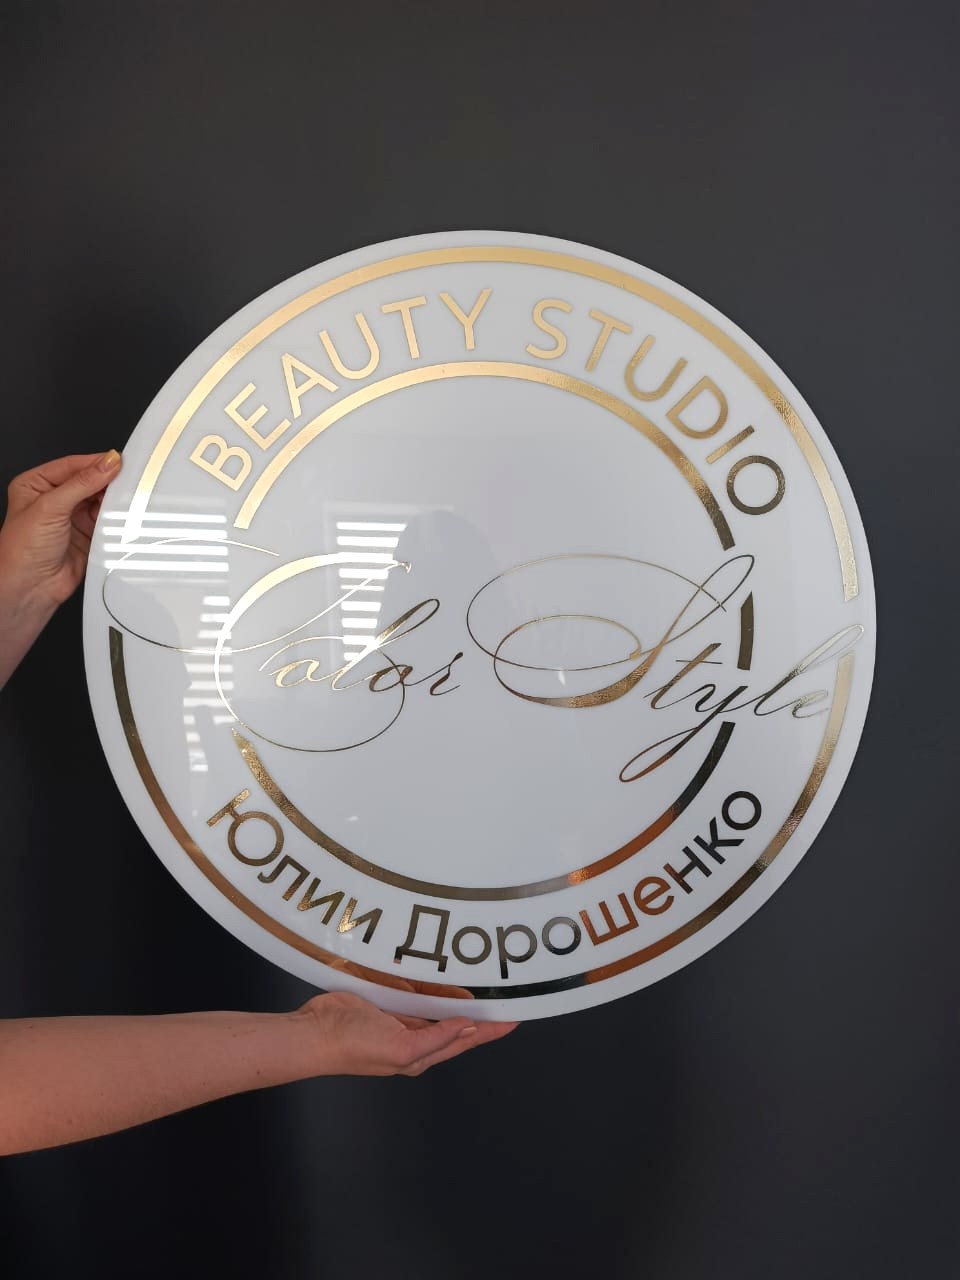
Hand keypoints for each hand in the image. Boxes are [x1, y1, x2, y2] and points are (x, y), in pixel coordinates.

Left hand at [0, 450, 121, 610]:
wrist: (29, 588)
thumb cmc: (21, 551)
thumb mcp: (50, 507)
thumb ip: (81, 483)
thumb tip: (106, 464)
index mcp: (36, 484)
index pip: (71, 466)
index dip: (95, 463)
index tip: (117, 462)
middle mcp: (54, 500)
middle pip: (88, 482)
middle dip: (106, 482)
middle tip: (125, 480)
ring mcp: (71, 518)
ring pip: (99, 501)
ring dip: (111, 501)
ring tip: (123, 499)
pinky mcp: (87, 535)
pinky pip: (106, 520)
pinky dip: (114, 519)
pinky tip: (119, 516)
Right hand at [295, 991, 517, 1076]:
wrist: (315, 1033)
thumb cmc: (354, 1047)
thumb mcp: (402, 1048)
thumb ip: (437, 1038)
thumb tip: (470, 1026)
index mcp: (422, 1054)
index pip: (467, 1038)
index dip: (492, 1029)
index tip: (516, 1017)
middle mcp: (415, 1036)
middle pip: (455, 1019)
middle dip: (479, 1008)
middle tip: (504, 991)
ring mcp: (400, 1017)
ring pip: (436, 1002)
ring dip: (455, 991)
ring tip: (480, 977)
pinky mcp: (385, 1000)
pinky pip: (413, 988)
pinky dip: (428, 980)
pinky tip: (439, 970)